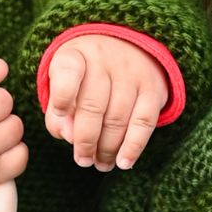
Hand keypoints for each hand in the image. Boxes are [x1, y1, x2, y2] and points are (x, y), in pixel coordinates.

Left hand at [43, 33, 170, 170]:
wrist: (130, 47)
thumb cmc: (87, 75)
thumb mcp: (64, 84)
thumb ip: (57, 113)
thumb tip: (68, 137)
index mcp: (76, 54)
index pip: (67, 72)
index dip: (60, 99)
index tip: (60, 120)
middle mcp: (104, 59)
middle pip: (93, 106)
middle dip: (86, 141)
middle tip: (82, 160)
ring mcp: (131, 73)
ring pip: (118, 118)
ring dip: (107, 148)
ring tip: (100, 164)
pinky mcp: (153, 88)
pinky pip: (144, 122)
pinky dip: (133, 146)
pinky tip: (123, 162)